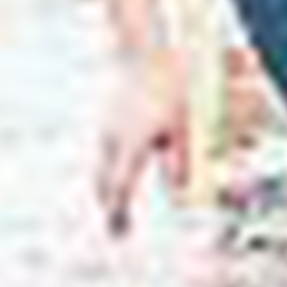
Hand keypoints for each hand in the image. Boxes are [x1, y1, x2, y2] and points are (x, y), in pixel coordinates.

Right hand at [92, 41, 198, 233]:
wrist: (142, 53)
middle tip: (118, 230)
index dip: (118, 214)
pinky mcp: (107, 121)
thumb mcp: (184, 127)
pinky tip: (116, 177)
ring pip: (102, 168)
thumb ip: (181, 161)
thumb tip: (179, 192)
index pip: (120, 188)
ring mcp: (106, 129)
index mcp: (131, 144)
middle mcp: (112, 140)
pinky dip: (110, 171)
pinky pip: (106, 154)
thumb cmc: (169, 88)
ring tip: (116, 210)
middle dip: (111, 206)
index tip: (119, 234)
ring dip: (109, 190)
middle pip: (105, 183)